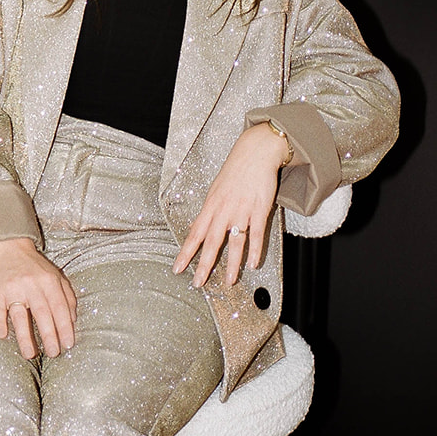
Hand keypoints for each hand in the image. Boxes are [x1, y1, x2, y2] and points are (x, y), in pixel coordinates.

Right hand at [0, 237, 76, 358]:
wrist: (7, 248)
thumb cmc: (34, 268)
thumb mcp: (55, 276)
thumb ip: (67, 297)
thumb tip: (73, 320)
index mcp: (49, 281)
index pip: (60, 307)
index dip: (65, 327)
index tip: (69, 344)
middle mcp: (32, 285)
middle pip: (42, 313)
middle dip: (49, 335)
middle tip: (53, 353)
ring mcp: (13, 288)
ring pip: (19, 314)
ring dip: (24, 335)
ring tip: (29, 354)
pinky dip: (0, 322)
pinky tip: (3, 335)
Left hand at [173, 123, 290, 288]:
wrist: (255, 153)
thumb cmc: (234, 172)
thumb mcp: (214, 190)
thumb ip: (206, 212)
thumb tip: (194, 228)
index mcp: (210, 206)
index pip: (194, 233)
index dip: (185, 252)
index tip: (178, 268)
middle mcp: (223, 209)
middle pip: (211, 241)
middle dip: (204, 264)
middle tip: (198, 282)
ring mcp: (241, 210)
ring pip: (234, 241)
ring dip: (232, 263)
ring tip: (229, 281)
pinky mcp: (259, 209)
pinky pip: (256, 233)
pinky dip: (255, 250)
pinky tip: (253, 264)